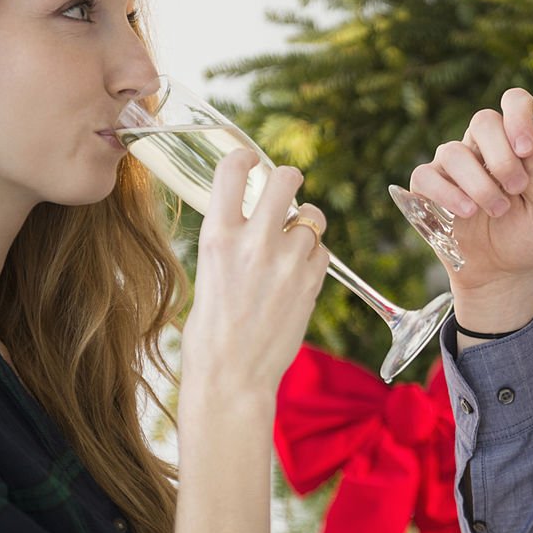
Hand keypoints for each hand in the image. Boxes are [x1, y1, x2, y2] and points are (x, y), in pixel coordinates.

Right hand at [180, 149, 327, 405]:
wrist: (232, 374)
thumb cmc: (212, 329)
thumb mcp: (209, 272)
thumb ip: (232, 240)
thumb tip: (252, 217)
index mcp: (217, 236)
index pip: (233, 171)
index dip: (245, 158)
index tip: (251, 159)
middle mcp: (254, 241)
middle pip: (286, 180)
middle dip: (290, 179)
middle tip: (288, 187)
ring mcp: (287, 261)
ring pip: (312, 218)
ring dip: (306, 225)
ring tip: (291, 246)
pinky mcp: (312, 281)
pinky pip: (323, 251)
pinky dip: (314, 256)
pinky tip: (298, 274)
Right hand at [410, 89, 532, 329]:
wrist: (504, 274)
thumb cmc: (529, 235)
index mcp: (515, 142)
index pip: (513, 103)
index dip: (519, 116)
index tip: (526, 148)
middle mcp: (483, 148)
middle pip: (482, 121)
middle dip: (501, 154)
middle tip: (515, 186)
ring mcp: (453, 167)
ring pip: (453, 151)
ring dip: (478, 183)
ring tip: (497, 210)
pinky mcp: (428, 189)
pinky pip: (425, 176)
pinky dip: (445, 193)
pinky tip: (465, 212)